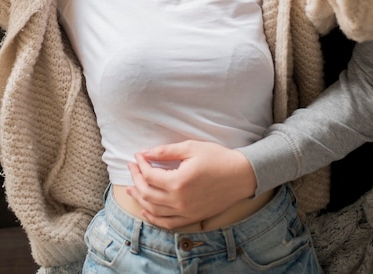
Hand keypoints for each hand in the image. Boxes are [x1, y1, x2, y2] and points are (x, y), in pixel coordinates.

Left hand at [126, 140, 256, 229]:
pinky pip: (168, 223)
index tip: (138, 155)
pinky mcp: (192, 218)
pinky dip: (154, 219)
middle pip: (148, 193)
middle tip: (132, 168)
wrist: (241, 175)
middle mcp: (179, 201)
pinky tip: (146, 211)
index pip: (150, 176)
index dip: (141, 164)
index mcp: (178, 182)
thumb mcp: (191, 148)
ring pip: (154, 210)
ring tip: (131, 188)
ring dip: (140, 199)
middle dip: (136, 179)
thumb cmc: (217, 158)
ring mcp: (186, 212)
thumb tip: (145, 153)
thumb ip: (165, 151)